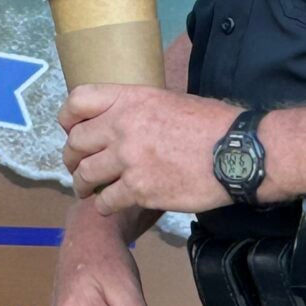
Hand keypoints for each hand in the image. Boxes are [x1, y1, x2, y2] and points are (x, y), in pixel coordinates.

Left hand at [61, 84, 237, 215]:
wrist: (237, 154)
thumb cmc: (211, 125)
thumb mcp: (169, 100)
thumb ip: (138, 109)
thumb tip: (122, 119)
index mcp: (129, 99)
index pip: (77, 101)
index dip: (68, 118)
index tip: (71, 130)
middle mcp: (121, 126)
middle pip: (75, 143)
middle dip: (72, 158)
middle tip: (77, 167)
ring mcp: (128, 159)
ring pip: (85, 175)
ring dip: (84, 185)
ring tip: (88, 190)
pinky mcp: (138, 189)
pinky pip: (105, 202)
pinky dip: (105, 206)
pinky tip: (112, 206)